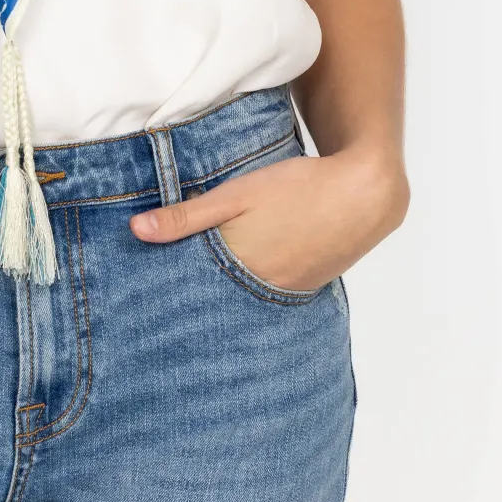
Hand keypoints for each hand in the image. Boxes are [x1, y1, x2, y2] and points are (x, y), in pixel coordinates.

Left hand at [129, 144, 408, 291]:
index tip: (140, 302)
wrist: (365, 195)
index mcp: (239, 269)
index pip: (190, 294)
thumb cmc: (297, 189)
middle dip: (190, 306)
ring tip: (194, 300)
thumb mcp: (236, 194)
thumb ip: (187, 215)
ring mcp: (286, 294)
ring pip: (241, 302)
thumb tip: (136, 231)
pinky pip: (266, 298)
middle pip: (215, 305)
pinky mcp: (305, 288)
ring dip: (221, 299)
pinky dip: (249, 292)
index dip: (166, 296)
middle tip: (159, 311)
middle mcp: (261, 292)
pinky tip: (240, 282)